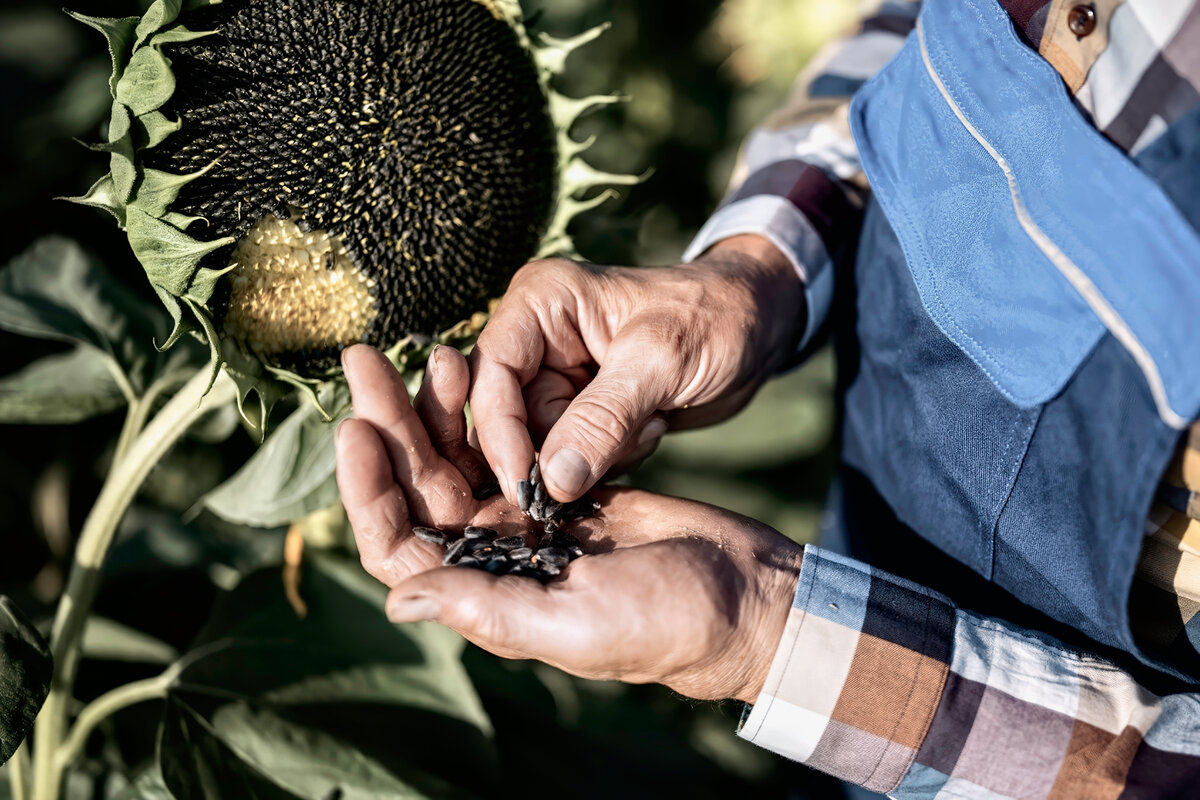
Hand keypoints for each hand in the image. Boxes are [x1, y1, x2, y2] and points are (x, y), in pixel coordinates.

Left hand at [336, 344, 802, 702]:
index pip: (397, 544)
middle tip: (364, 361)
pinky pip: (504, 442)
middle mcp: (492, 557)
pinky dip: (485, 409)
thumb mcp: (576, 621)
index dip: (367, 489)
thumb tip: (396, 600)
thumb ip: (489, 608)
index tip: (357, 428)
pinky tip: (474, 366)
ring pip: (458, 458)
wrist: (741, 593)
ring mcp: (524, 521)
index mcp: (484, 594)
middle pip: (418, 487)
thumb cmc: (667, 622)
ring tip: (427, 351)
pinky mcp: (559, 488)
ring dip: (433, 409)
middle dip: (389, 424)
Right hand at [470, 234, 804, 503]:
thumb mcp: (662, 361)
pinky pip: (573, 459)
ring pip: (543, 448)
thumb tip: (551, 482)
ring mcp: (558, 378)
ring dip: (596, 456)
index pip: (490, 377)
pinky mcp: (582, 412)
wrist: (760, 326)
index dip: (499, 436)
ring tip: (648, 423)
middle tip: (623, 444)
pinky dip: (612, 459)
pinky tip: (651, 428)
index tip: (528, 489)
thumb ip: (603, 419)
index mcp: (539, 303)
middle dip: (561, 450)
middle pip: (509, 420)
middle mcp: (536, 340)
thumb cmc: (716, 319)